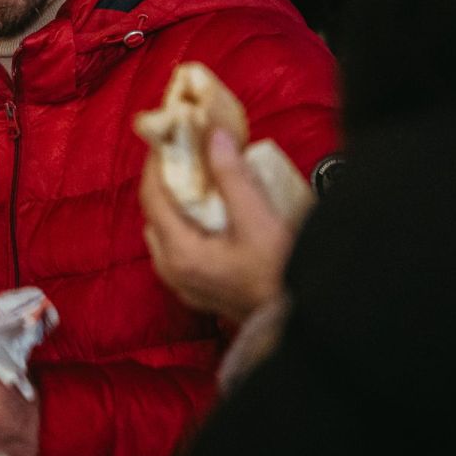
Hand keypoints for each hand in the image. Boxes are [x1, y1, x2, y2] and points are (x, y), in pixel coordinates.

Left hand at [140, 129, 291, 321]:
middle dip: (165, 180)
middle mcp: (173, 270)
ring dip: (175, 203)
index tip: (169, 135)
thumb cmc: (281, 274)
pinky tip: (207, 213)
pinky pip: (179, 249)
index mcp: (179, 253)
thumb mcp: (258, 219)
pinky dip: (186, 224)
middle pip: (155, 214)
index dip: (157, 162)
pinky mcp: (200, 290)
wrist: (303, 320)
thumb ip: (232, 176)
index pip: (152, 196)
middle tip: (184, 152)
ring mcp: (185, 284)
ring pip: (165, 232)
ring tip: (196, 177)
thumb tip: (214, 135)